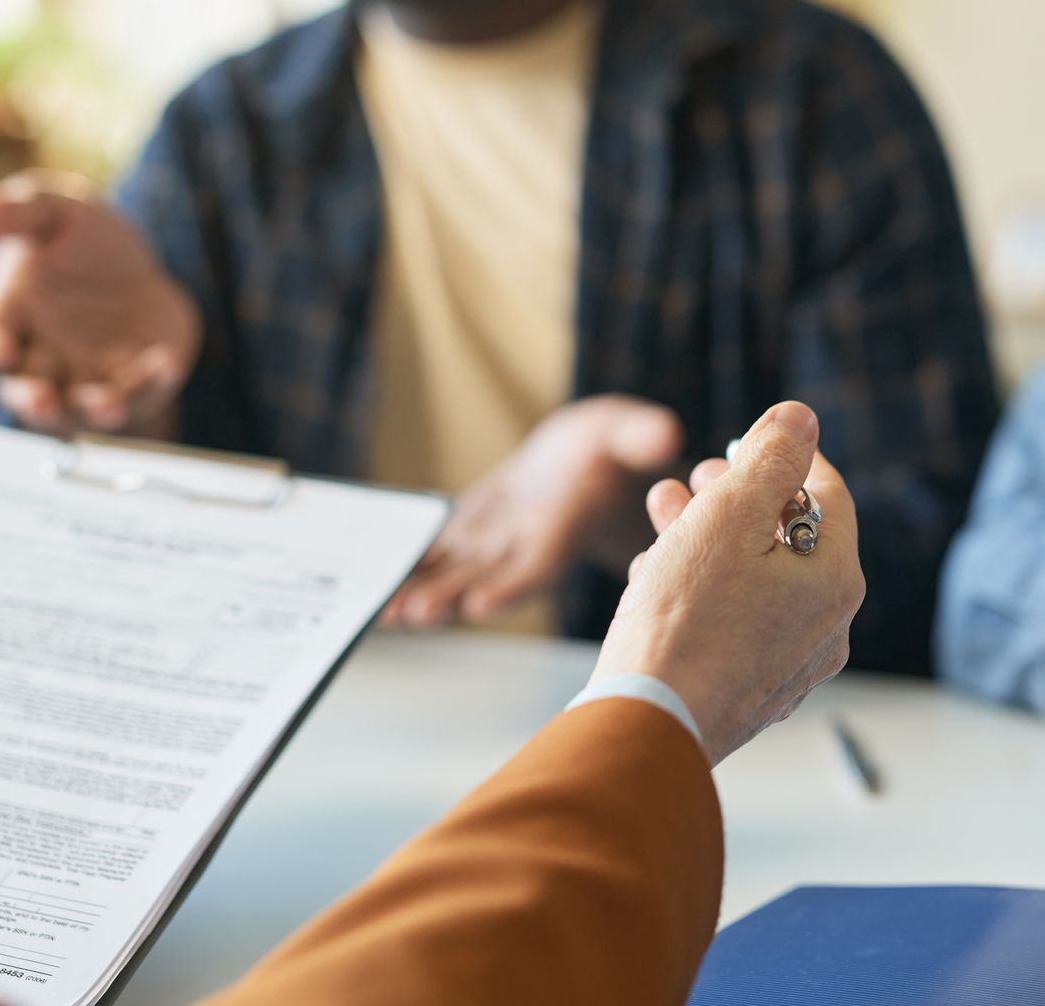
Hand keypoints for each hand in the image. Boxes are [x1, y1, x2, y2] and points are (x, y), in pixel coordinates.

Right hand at [0, 172, 201, 437]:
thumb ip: (20, 213)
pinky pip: (141, 392)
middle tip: (41, 402)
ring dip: (93, 410)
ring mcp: (85, 380)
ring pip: (82, 410)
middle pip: (26, 394)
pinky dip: (151, 382)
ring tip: (106, 405)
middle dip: (34, 402)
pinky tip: (166, 362)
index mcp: (5, 321)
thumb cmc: (78, 241)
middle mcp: (38, 362)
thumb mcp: (54, 212)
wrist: (137, 265)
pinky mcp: (133, 385)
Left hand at [381, 396, 683, 627]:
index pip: (540, 565)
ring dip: (423, 594)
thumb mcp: (629, 431)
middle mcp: (524, 547)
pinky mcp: (469, 534)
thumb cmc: (613, 447)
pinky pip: (434, 556)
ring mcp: (493, 545)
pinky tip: (375, 592)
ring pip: (454, 575)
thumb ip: (642, 435)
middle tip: (417, 613)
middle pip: (487, 579)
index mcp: (563, 529)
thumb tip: (669, 431)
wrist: (586, 461)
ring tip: (389, 613)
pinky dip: (408, 573)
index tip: (482, 603)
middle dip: (452, 598)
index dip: (513, 585)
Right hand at [589, 402, 862, 765]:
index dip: (789, 455)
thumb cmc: (686, 618)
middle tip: (696, 477)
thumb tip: (801, 419)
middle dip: (738, 497)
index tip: (749, 439)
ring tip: (663, 512)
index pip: (830, 494)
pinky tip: (656, 574)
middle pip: (790, 539)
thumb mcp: (729, 513)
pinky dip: (702, 589)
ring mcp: (787, 668)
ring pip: (756, 580)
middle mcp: (825, 629)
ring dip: (710, 537)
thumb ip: (771, 457)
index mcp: (835, 582)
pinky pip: (735, 623)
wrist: (646, 722)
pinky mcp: (746, 692)